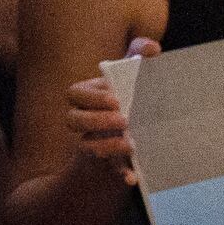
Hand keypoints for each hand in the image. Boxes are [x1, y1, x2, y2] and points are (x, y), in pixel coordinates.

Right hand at [68, 39, 153, 185]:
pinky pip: (108, 171)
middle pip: (73, 119)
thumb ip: (137, 59)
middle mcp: (85, 122)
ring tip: (130, 142)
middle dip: (97, 118)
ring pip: (85, 146)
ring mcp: (93, 143)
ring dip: (106, 144)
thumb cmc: (128, 103)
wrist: (129, 143)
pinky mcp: (107, 165)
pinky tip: (132, 177)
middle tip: (124, 118)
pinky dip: (120, 174)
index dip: (93, 96)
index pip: (75, 93)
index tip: (116, 97)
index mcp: (89, 99)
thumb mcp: (130, 80)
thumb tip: (151, 48)